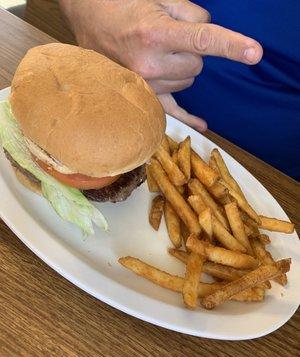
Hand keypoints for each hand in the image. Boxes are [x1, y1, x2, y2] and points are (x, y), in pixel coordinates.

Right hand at [59, 0, 262, 130]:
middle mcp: (149, 64)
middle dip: (192, 51)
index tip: (254, 53)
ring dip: (181, 69)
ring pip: (186, 82)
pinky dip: (188, 116)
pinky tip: (202, 124)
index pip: (202, 40)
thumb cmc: (124, 6)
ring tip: (157, 53)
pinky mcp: (142, 96)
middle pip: (197, 65)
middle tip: (169, 38)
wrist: (89, 20)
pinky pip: (171, 111)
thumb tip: (207, 32)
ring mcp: (145, 84)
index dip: (230, 45)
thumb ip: (191, 14)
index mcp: (155, 34)